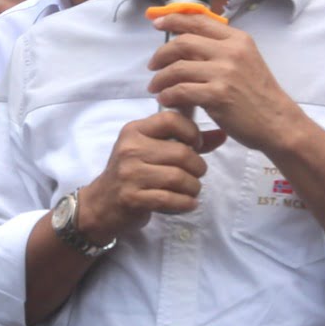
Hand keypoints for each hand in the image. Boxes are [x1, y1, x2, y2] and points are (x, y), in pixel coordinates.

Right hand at [77, 108, 217, 242]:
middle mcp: (130, 149)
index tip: (195, 146)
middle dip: (197, 167)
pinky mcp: (132, 198)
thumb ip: (187, 141)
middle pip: (181, 153)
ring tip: (192, 190)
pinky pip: (170, 199)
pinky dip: (186, 203)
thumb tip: (223, 134)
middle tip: (196, 174)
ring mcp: (129, 174)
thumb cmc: (133, 173)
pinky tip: (188, 203)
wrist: (101, 204)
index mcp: (135, 131)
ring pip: (178, 177)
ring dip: (193, 187)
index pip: (171, 120)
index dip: (192, 133)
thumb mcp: (153, 150)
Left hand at [147, 11, 305, 155]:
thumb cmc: (259, 96)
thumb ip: (220, 50)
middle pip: (183, 41)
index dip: (173, 19)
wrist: (277, 123)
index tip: (157, 22)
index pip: (199, 21)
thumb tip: (187, 43)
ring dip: (160, 78)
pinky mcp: (218, 95)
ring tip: (156, 88)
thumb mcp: (246, 61)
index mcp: (237, 39)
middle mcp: (231, 51)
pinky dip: (168, 95)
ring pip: (178, 67)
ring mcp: (225, 73)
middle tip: (152, 65)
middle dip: (161, 53)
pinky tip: (166, 100)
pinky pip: (181, 91)